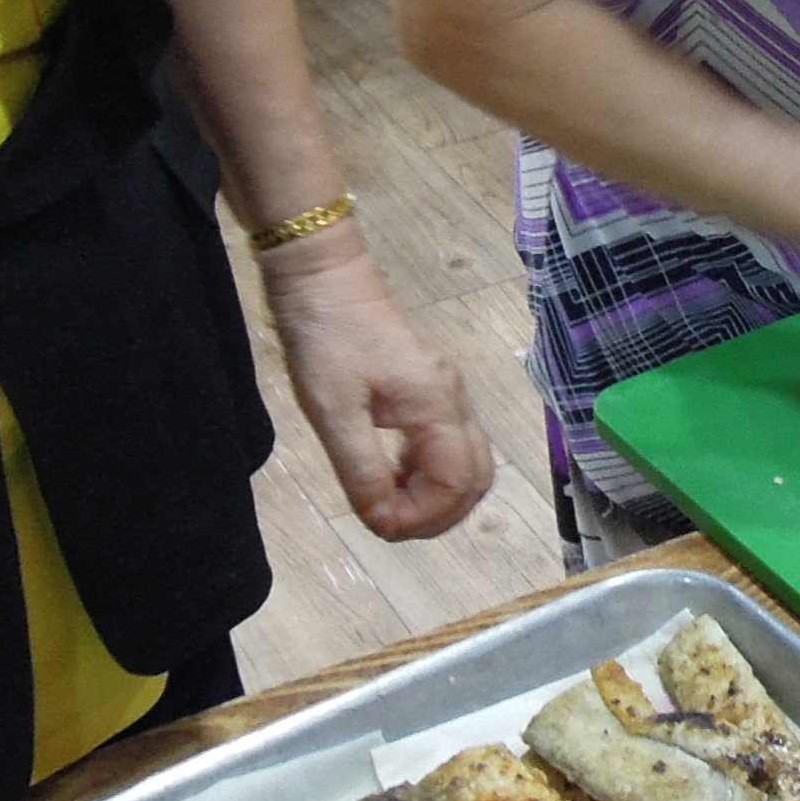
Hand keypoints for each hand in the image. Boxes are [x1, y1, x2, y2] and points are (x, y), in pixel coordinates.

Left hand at [255, 225, 494, 539]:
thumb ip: (363, 471)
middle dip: (440, 513)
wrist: (324, 276)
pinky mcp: (431, 386)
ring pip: (467, 461)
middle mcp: (455, 401)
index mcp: (437, 407)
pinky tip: (392, 472)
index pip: (457, 483)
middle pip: (476, 477)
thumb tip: (384, 522)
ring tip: (390, 503)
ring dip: (436, 494)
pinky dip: (429, 470)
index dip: (425, 517)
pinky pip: (449, 442)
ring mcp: (447, 391)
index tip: (380, 524)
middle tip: (392, 523)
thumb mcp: (335, 413)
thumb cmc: (326, 340)